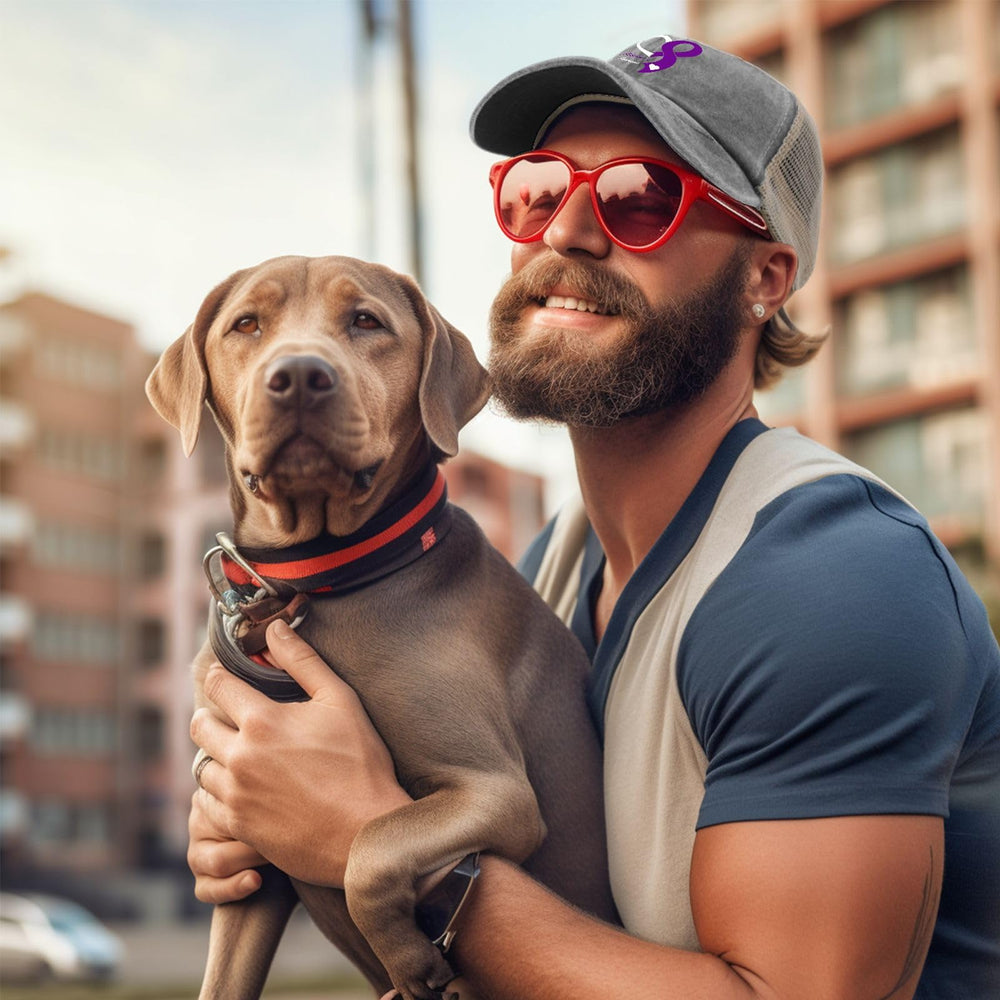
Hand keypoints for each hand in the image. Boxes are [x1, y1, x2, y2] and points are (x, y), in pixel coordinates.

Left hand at [190, 620, 411, 886]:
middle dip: (212, 714)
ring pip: (201, 766)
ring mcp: (235, 795)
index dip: (221, 675)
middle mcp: (239, 757)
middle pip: (200, 724)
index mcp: (262, 721)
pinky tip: (240, 788)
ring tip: (239, 754)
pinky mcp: (237, 827)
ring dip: (215, 755)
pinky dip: (217, 791)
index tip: (225, 675)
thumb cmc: (360, 764)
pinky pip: (206, 804)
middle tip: (231, 715)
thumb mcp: (340, 701)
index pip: (219, 686)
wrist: (364, 833)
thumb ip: (303, 662)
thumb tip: (275, 628)